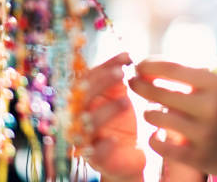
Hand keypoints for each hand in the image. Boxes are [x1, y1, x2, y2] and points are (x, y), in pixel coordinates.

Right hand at [79, 53, 144, 180]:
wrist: (135, 155)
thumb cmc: (128, 120)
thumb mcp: (127, 96)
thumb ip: (124, 79)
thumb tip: (128, 56)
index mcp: (86, 98)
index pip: (89, 76)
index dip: (107, 65)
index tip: (128, 57)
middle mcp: (81, 116)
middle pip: (82, 96)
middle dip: (101, 82)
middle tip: (122, 73)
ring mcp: (86, 138)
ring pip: (87, 123)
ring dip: (105, 110)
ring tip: (126, 102)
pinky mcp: (96, 160)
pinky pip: (94, 153)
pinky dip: (103, 147)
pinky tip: (115, 140)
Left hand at [128, 59, 216, 179]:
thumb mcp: (216, 89)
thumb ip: (187, 77)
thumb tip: (148, 64)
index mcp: (216, 85)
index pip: (172, 68)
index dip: (150, 65)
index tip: (137, 64)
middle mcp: (211, 107)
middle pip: (161, 92)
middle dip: (141, 86)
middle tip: (132, 83)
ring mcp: (205, 133)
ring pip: (157, 117)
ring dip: (150, 112)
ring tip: (152, 112)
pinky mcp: (198, 157)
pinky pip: (160, 145)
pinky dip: (153, 139)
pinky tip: (156, 135)